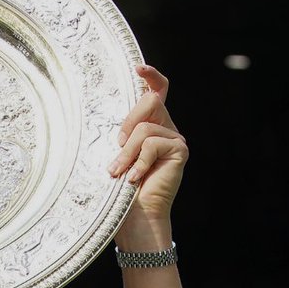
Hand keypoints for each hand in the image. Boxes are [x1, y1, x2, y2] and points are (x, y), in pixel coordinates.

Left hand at [111, 67, 187, 242]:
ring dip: (126, 152)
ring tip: (120, 173)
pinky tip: (135, 178)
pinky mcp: (180, 150)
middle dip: (127, 124)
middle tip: (117, 151)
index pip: (157, 92)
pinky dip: (138, 161)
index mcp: (150, 127)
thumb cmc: (120, 193)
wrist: (135, 219)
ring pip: (145, 128)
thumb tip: (108, 122)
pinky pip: (152, 143)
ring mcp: (174, 139)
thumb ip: (119, 136)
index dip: (151, 77)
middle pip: (149, 102)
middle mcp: (165, 128)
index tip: (137, 68)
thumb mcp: (116, 157)